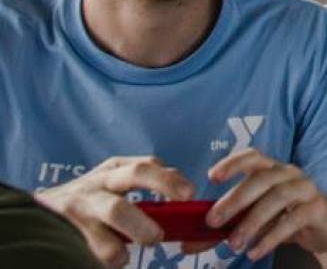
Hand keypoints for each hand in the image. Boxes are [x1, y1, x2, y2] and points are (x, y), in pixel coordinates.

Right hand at [35, 156, 193, 267]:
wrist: (37, 210)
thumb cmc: (88, 197)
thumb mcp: (113, 180)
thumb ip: (145, 181)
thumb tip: (183, 193)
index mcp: (113, 170)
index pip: (146, 167)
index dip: (169, 180)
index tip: (188, 195)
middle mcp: (95, 186)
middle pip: (127, 191)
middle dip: (143, 220)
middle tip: (156, 237)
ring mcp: (77, 209)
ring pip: (108, 219)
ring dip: (120, 247)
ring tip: (124, 257)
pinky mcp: (61, 230)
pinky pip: (86, 248)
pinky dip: (102, 258)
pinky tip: (106, 261)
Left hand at [200, 149, 326, 261]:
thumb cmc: (286, 218)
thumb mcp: (254, 220)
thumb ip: (225, 228)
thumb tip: (187, 244)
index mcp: (273, 170)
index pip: (252, 156)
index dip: (232, 163)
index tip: (211, 177)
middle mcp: (290, 174)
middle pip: (261, 179)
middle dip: (234, 200)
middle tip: (213, 221)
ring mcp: (305, 189)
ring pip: (276, 198)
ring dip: (252, 221)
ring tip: (234, 244)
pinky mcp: (317, 209)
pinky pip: (292, 220)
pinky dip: (270, 237)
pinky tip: (255, 251)